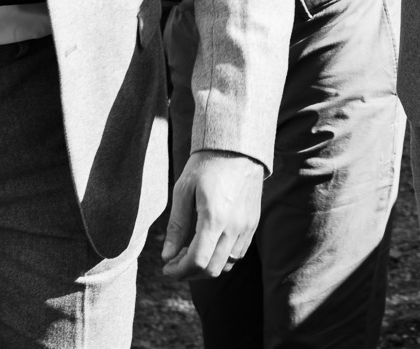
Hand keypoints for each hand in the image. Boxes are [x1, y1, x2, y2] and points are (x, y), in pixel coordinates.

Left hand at [161, 149, 264, 279]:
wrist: (238, 148)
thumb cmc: (207, 165)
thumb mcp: (183, 191)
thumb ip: (176, 226)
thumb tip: (167, 255)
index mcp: (214, 218)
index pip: (198, 261)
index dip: (178, 271)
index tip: (166, 267)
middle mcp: (234, 226)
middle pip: (212, 269)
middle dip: (189, 272)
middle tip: (175, 262)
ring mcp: (246, 226)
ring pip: (227, 265)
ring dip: (206, 267)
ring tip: (191, 252)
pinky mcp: (253, 223)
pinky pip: (239, 253)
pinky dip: (221, 258)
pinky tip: (209, 245)